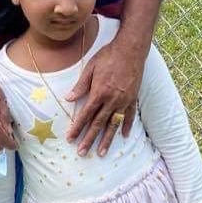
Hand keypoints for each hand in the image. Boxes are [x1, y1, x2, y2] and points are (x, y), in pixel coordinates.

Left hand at [65, 36, 142, 156]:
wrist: (130, 49)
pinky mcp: (133, 98)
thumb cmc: (108, 56)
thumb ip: (80, 85)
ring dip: (107, 139)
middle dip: (89, 139)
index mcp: (99, 92)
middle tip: (82, 153)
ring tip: (101, 153)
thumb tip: (68, 98)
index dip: (77, 127)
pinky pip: (129, 116)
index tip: (70, 138)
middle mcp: (112, 100)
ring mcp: (124, 100)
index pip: (85, 114)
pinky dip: (126, 126)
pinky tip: (124, 136)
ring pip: (114, 124)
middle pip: (98, 124)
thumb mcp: (90, 68)